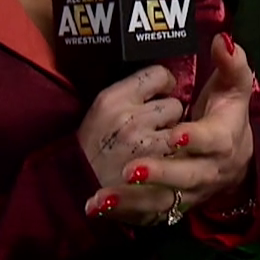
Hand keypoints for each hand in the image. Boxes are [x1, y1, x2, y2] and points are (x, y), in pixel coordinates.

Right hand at [78, 65, 184, 222]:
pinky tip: (160, 161)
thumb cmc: (92, 146)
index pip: (158, 74)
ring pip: (181, 129)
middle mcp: (129, 118)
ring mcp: (145, 144)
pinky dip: (174, 156)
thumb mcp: (101, 109)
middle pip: (174, 103)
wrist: (78, 185)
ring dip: (173, 136)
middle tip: (154, 127)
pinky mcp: (156, 168)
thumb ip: (131, 93)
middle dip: (168, 115)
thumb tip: (164, 83)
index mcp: (113, 98)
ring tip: (156, 145)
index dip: (164, 84)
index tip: (162, 93)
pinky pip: (179, 153)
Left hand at [87, 33, 255, 224]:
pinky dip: (122, 213)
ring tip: (102, 197)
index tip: (176, 133)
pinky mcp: (171, 206)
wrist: (234, 164)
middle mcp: (206, 170)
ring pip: (162, 200)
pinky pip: (146, 213)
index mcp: (222, 140)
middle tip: (130, 169)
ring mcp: (187, 192)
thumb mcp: (234, 90)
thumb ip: (232, 64)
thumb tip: (225, 39)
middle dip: (159, 173)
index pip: (211, 140)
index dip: (195, 138)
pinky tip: (97, 208)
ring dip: (132, 200)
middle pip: (185, 175)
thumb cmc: (226, 117)